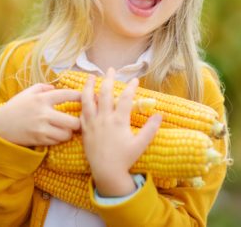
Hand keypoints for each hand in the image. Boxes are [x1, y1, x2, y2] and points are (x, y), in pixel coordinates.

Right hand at [0, 83, 81, 146]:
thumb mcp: (27, 92)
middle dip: (79, 121)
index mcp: (42, 99)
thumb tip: (56, 88)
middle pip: (73, 121)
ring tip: (67, 128)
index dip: (80, 96)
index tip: (86, 97)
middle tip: (78, 119)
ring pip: (67, 134)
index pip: (67, 95)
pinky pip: (57, 141)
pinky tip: (56, 133)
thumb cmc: (15, 107)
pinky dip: (59, 138)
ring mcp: (42, 129)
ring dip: (69, 131)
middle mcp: (44, 114)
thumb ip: (43, 87)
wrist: (0, 126)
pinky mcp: (40, 140)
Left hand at [80, 68, 161, 196]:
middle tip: (110, 69)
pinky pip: (81, 111)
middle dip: (108, 79)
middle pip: (104, 93)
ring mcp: (92, 122)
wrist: (106, 172)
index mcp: (118, 121)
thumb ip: (150, 129)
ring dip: (89, 86)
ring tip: (91, 76)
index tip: (135, 79)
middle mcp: (104, 118)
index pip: (125, 98)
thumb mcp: (140, 144)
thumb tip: (160, 114)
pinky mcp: (84, 128)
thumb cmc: (125, 159)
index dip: (130, 87)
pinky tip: (83, 95)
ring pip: (88, 99)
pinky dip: (82, 101)